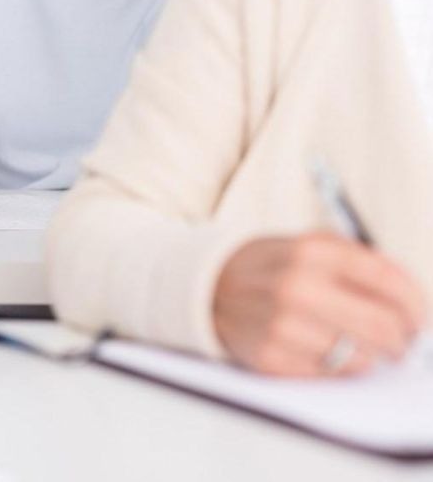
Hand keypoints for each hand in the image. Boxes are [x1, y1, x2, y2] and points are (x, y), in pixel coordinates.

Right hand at [214, 233, 425, 376]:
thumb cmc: (270, 267)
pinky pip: (330, 375)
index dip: (416, 305)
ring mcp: (281, 326)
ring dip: (372, 357)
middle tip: (403, 342)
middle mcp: (297, 287)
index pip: (390, 283)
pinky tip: (329, 353)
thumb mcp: (311, 245)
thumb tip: (413, 304)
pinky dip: (339, 368)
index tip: (420, 318)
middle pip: (383, 326)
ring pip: (362, 358)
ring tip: (364, 348)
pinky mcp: (270, 358)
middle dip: (403, 339)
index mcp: (313, 252)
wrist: (208, 287)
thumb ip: (363, 263)